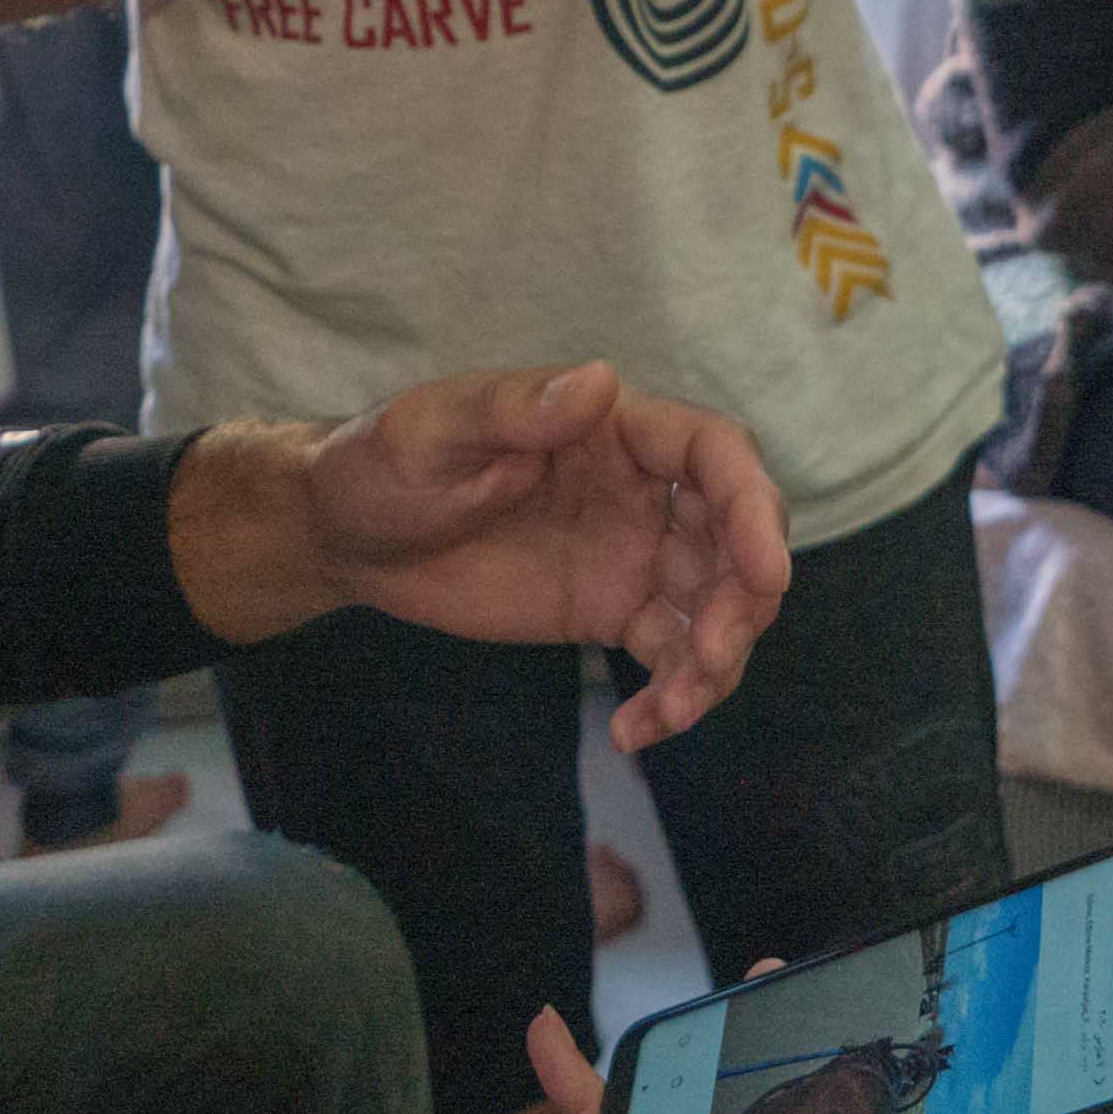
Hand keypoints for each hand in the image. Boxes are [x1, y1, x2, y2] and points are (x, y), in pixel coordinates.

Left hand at [308, 361, 792, 751]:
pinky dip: (671, 696)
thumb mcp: (436, 429)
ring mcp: (632, 554)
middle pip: (734, 536)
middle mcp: (640, 489)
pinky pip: (669, 653)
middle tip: (713, 656)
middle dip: (745, 599)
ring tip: (669, 710)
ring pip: (714, 603)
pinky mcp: (611, 611)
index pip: (711, 453)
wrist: (348, 535)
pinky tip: (634, 733)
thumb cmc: (386, 461)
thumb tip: (600, 380)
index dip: (751, 506)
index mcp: (612, 429)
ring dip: (716, 659)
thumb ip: (516, 410)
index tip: (764, 571)